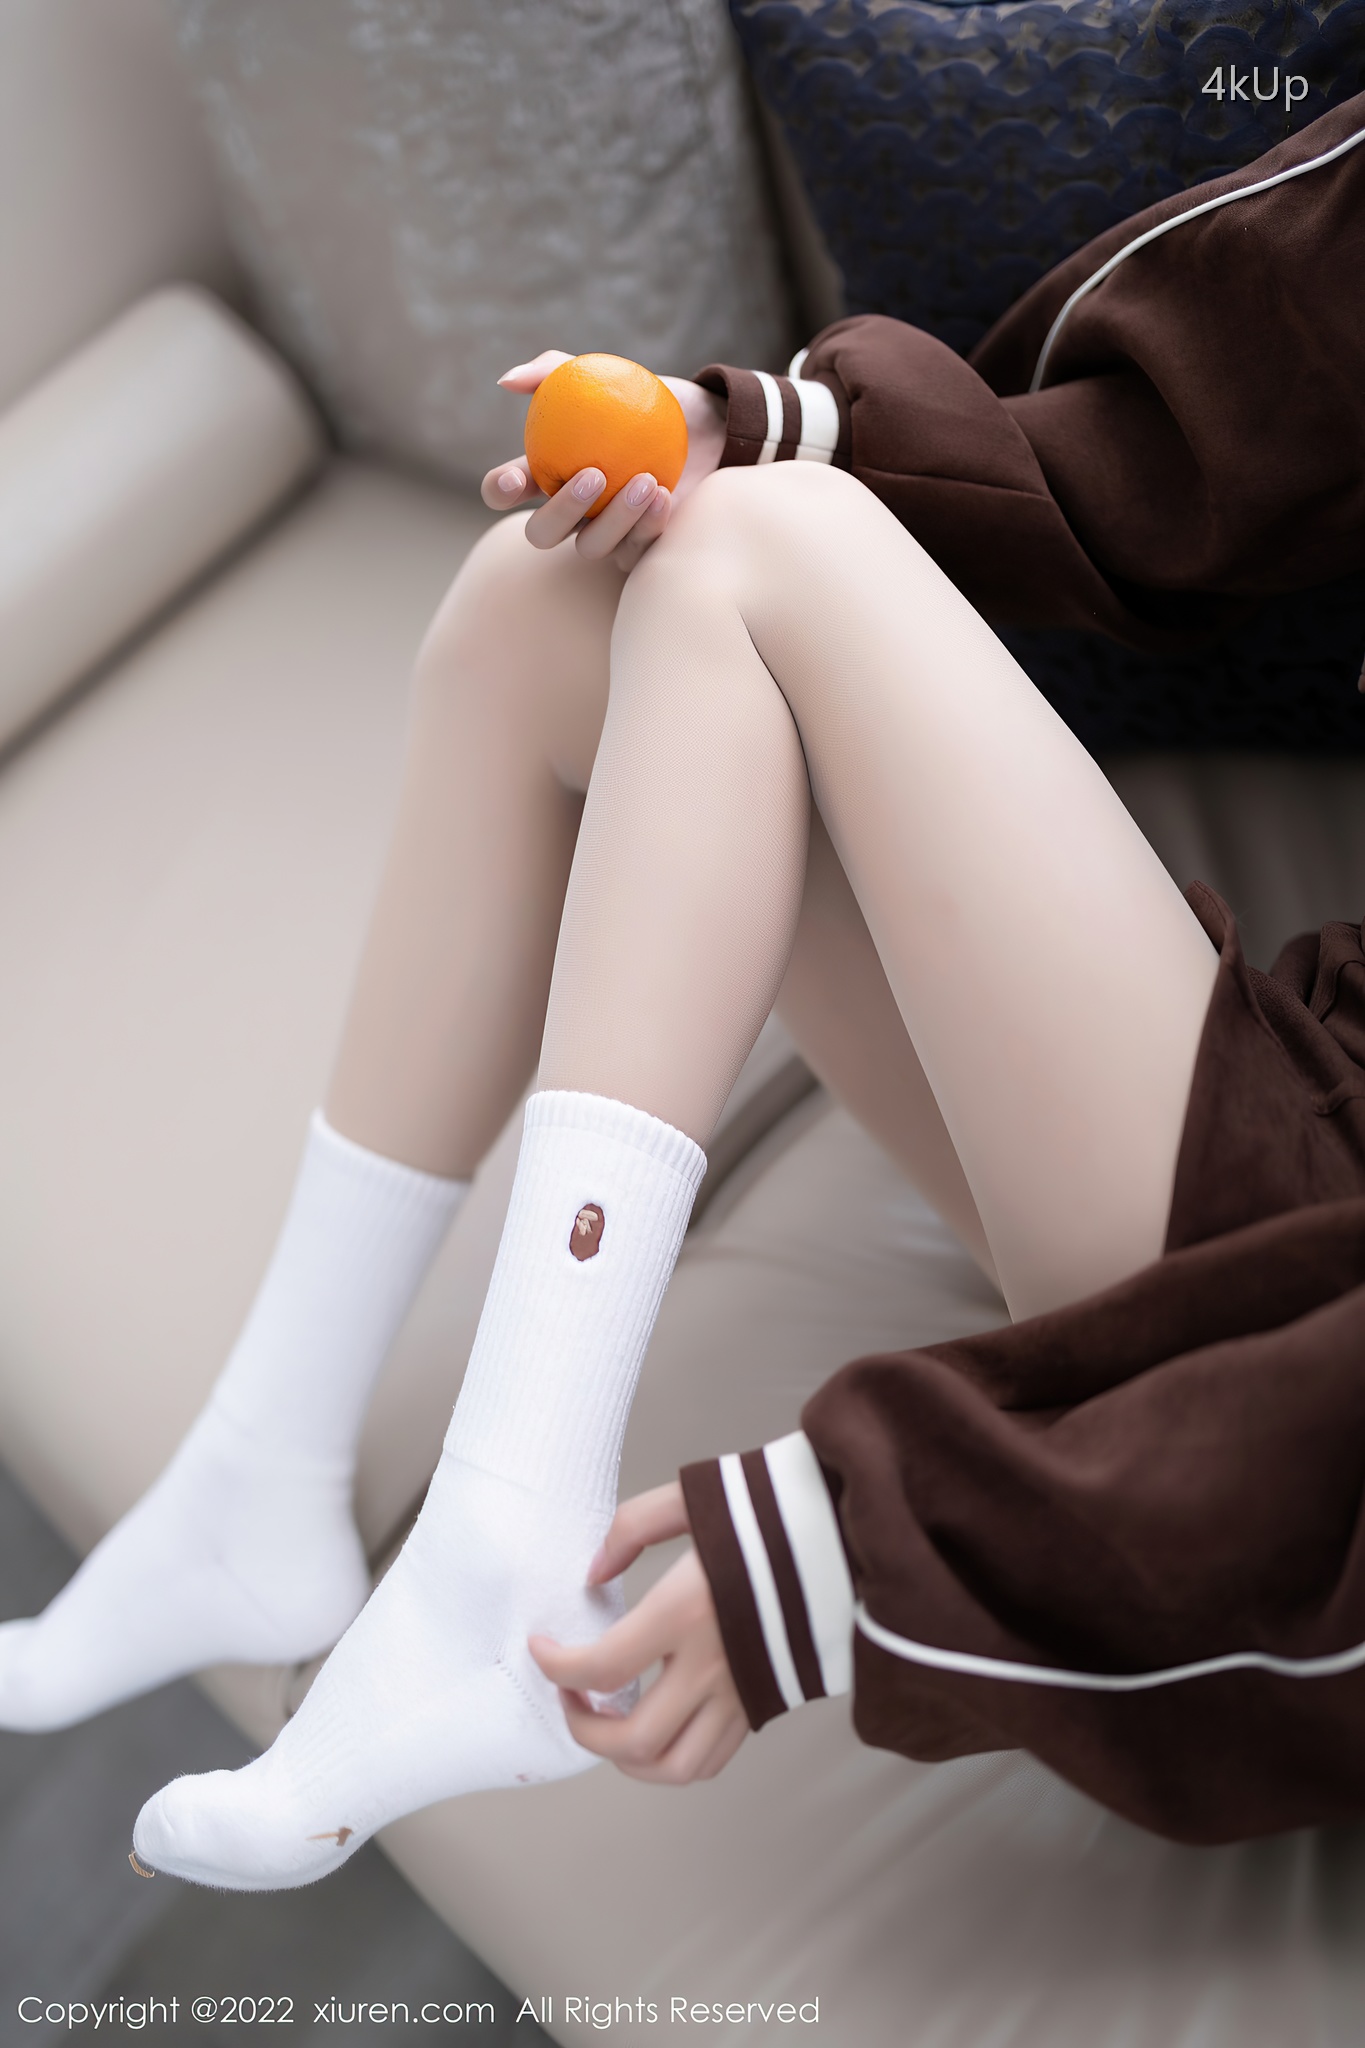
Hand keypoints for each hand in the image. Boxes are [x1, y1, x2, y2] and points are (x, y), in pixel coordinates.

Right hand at [480, 350, 726, 572]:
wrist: (707, 426)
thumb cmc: (645, 398)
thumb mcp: (604, 375)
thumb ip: (553, 370)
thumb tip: (507, 382)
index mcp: (547, 473)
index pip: (506, 489)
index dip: (500, 491)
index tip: (517, 479)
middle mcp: (570, 512)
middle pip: (541, 533)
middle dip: (560, 511)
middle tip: (593, 475)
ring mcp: (603, 534)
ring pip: (590, 547)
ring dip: (614, 518)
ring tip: (646, 481)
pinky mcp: (639, 548)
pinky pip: (634, 552)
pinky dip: (647, 526)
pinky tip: (664, 497)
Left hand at [529, 1482, 747, 1783]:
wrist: (846, 1535)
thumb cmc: (769, 1512)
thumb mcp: (692, 1498)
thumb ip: (631, 1529)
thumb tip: (594, 1574)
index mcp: (687, 1611)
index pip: (601, 1668)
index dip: (555, 1667)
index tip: (541, 1649)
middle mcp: (713, 1664)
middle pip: (632, 1739)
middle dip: (583, 1729)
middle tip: (568, 1696)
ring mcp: (742, 1693)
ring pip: (674, 1767)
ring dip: (626, 1759)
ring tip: (606, 1722)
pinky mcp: (762, 1704)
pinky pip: (710, 1759)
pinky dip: (670, 1759)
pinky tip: (653, 1725)